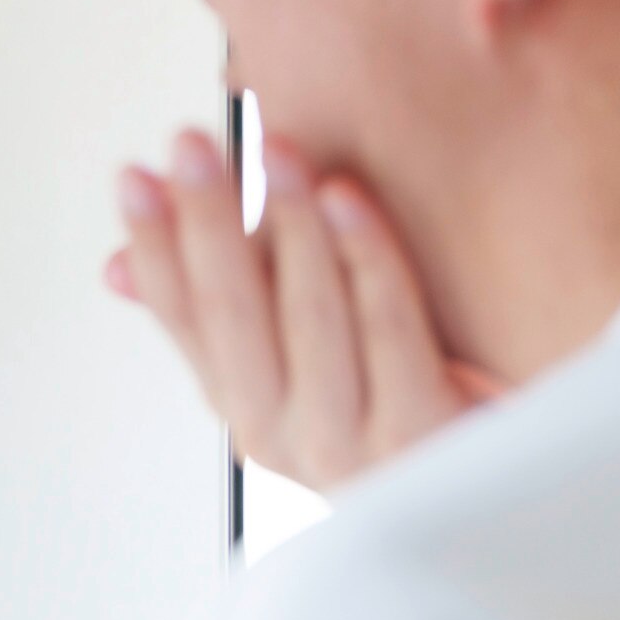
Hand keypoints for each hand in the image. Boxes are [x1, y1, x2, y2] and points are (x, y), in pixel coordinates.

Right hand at [110, 130, 502, 490]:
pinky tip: (347, 195)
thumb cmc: (398, 395)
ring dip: (288, 228)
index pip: (183, 318)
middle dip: (208, 222)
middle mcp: (283, 436)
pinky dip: (366, 260)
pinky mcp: (425, 435)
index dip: (154, 247)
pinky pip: (391, 332)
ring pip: (311, 320)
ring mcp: (354, 445)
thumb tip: (111, 268)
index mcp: (244, 406)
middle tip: (191, 142)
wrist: (507, 477)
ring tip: (275, 149)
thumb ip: (220, 306)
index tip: (135, 174)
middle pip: (235, 316)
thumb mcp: (298, 349)